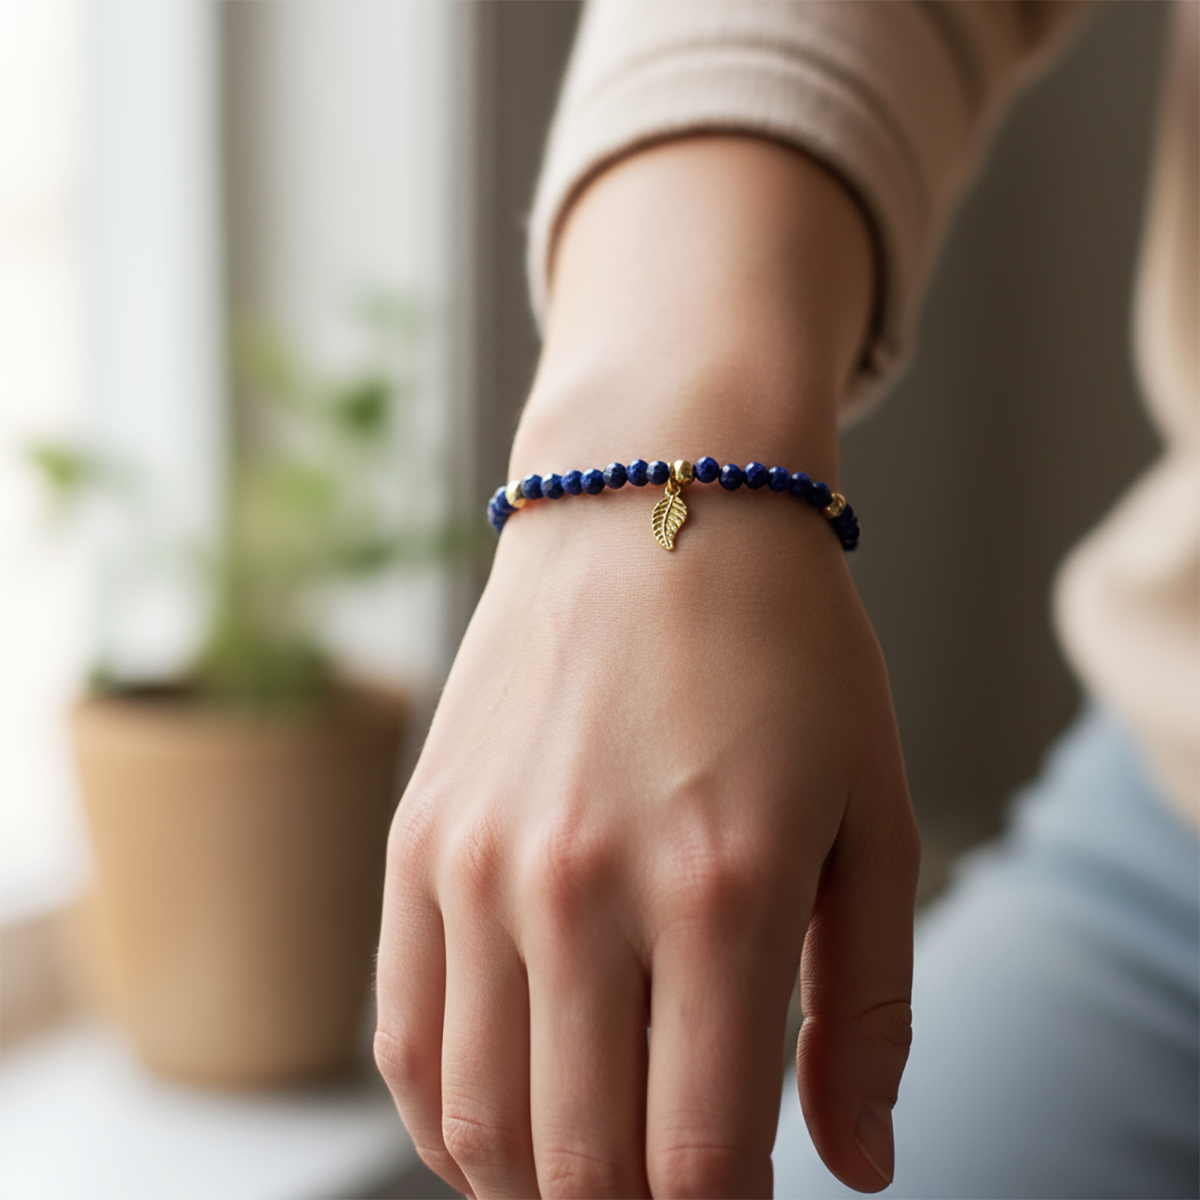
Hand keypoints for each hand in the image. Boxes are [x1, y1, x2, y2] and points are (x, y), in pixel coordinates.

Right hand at [376, 136, 918, 1196]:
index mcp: (719, 890)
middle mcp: (580, 888)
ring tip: (594, 1174)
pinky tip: (499, 1126)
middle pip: (581, 1169)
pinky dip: (448, 1119)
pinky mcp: (418, 841)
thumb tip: (860, 1167)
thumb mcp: (873, 814)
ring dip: (538, 1188)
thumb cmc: (785, 652)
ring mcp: (479, 866)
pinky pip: (404, 1035)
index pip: (703, 1161)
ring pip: (479, 1126)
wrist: (649, 507)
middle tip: (676, 1190)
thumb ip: (867, 1009)